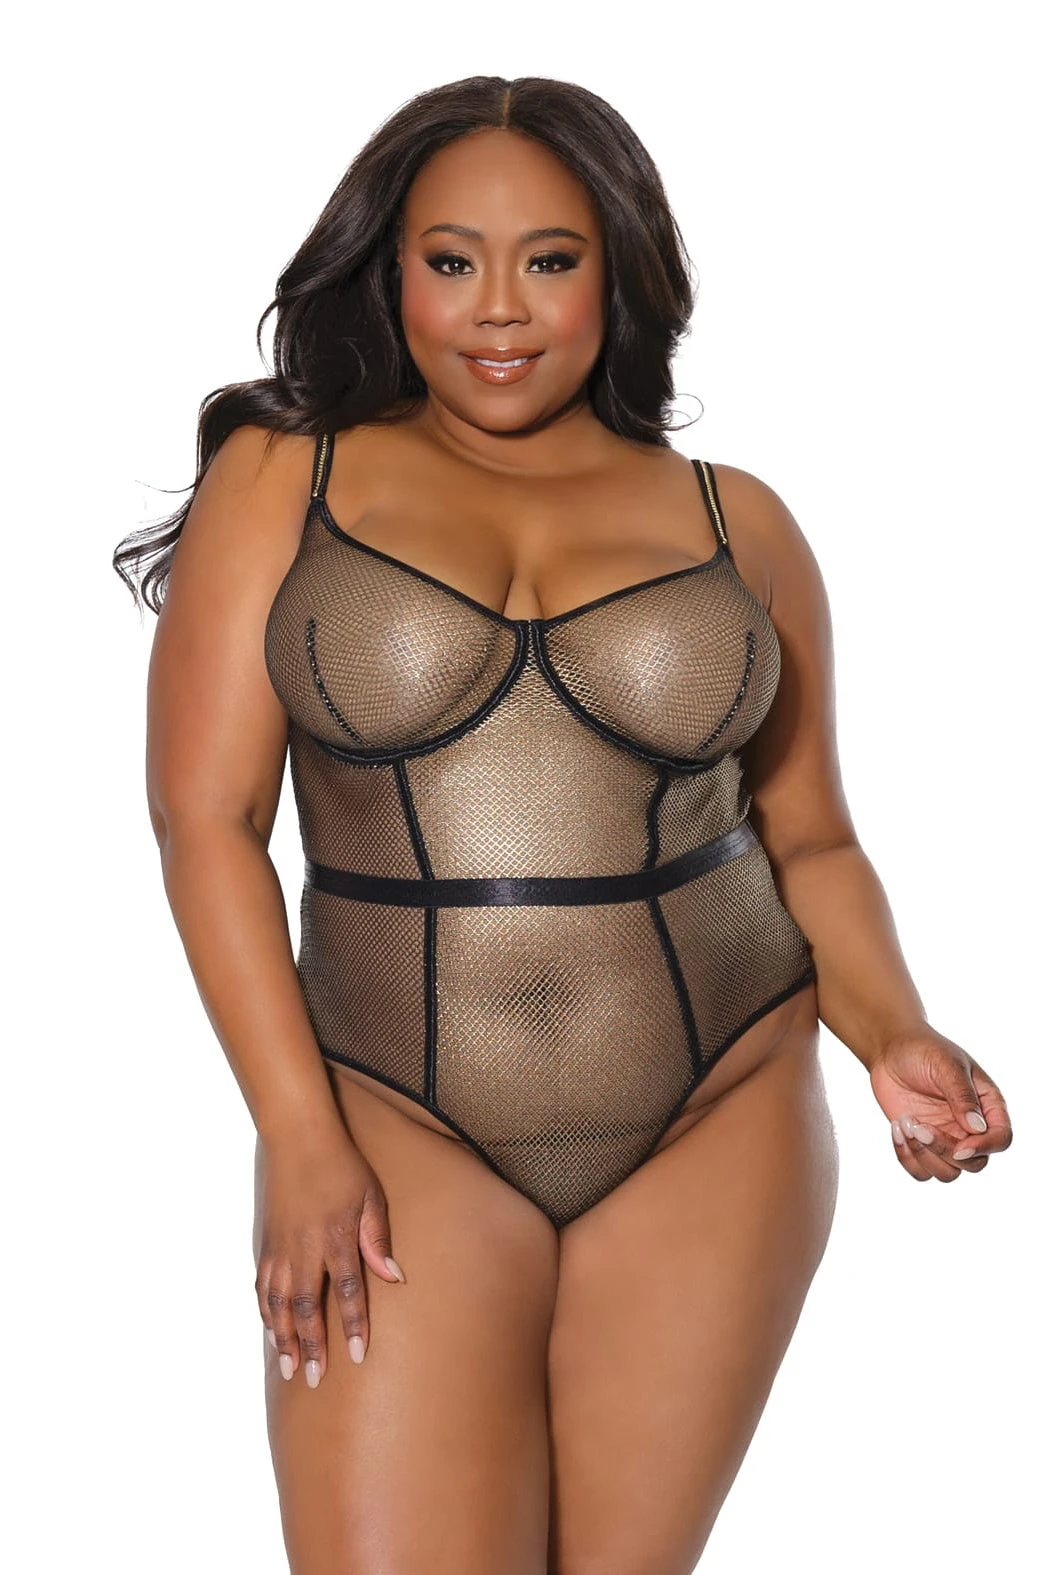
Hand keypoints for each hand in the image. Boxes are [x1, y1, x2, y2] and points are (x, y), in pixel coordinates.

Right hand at [253, 1116, 405, 1386]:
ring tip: (289, 1369)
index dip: (354, 1326)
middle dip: (311, 1346)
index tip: (359, 1356)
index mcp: (337, 1238)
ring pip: (279, 1303)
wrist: (298, 1137)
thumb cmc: (342, 1165)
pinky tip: (271, 1331)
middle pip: (307, 1308)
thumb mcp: (371, 1197)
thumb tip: (395, 1278)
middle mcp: (307, 1249)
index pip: (347, 1292)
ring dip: (284, 1338)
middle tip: (313, 1380)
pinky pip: (263, 1286)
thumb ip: (379, 1240)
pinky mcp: (267, 1242)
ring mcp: (282, 1247)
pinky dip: (266, 1313)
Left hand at [868, 1025, 1012, 1181]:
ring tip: (905, 1122)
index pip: (1001, 1139)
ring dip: (923, 1155)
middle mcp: (970, 1128)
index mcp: (987, 1106)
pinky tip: (896, 1128)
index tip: (960, 1147)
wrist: (891, 1050)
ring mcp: (946, 1139)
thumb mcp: (946, 1065)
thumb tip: (977, 1128)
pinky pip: (920, 1171)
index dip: (984, 1148)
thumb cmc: (924, 1050)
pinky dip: (906, 1157)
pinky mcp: (921, 1145)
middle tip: (918, 1126)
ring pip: (947, 1173)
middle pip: (974, 1164)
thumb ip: (963, 1095)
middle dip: (945, 1151)